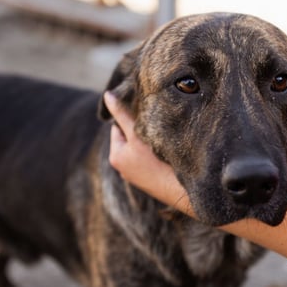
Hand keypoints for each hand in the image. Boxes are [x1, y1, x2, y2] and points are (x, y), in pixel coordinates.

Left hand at [104, 91, 194, 215]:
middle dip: (140, 131)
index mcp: (115, 157)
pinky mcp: (151, 182)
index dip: (130, 119)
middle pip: (130, 139)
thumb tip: (107, 95)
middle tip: (155, 124)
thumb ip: (121, 114)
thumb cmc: (156, 162)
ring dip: (149, 142)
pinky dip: (156, 155)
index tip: (144, 114)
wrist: (179, 191)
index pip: (118, 128)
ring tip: (162, 138)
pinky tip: (167, 153)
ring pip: (141, 150)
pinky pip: (150, 161)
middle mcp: (123, 170)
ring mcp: (137, 177)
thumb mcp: (136, 134)